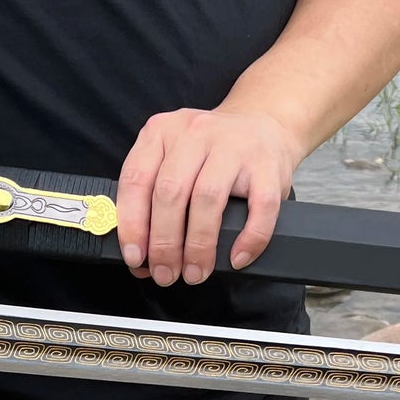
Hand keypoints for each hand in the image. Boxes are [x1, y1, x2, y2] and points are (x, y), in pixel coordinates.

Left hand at [115, 107, 300, 286]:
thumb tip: (140, 259)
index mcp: (161, 132)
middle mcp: (195, 133)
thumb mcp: (172, 163)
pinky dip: (249, 238)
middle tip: (165, 274)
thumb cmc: (210, 154)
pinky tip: (237, 258)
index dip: (132, 224)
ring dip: (199, 245)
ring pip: (208, 199)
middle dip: (164, 243)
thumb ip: (151, 203)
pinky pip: (260, 207)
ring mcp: (234, 146)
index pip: (137, 179)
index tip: (135, 258)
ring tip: (195, 273)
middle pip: (170, 192)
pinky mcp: (267, 164)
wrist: (261, 125)